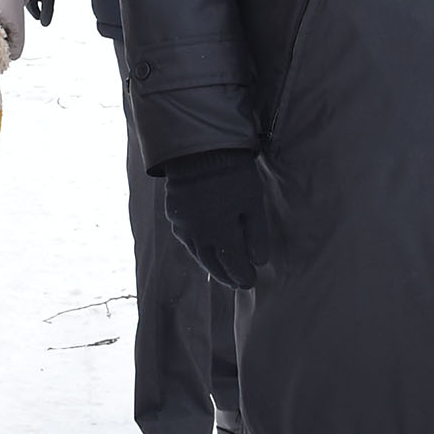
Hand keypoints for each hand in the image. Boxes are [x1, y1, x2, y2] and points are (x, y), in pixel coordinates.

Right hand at [158, 150, 269, 290]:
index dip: (243, 276)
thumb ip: (256, 234)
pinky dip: (197, 250)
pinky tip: (203, 250)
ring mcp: (183, 225)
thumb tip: (259, 261)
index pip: (233, 265)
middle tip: (238, 284)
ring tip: (222, 273)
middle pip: (213, 263)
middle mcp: (198, 235)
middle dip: (227, 276)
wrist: (198, 150)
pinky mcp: (174, 215)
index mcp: (220, 234)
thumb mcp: (253, 202)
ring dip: (211, 266)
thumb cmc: (233, 174)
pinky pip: (186, 240)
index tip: (251, 282)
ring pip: (198, 254)